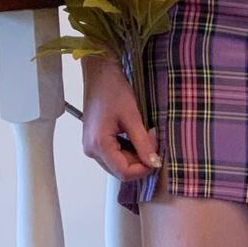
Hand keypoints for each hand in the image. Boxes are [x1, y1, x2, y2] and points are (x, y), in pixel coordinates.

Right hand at [80, 55, 160, 181]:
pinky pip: (113, 154)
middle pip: (120, 170)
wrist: (99, 74)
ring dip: (135, 154)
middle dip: (140, 160)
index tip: (157, 153)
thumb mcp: (132, 116)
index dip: (144, 168)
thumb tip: (154, 162)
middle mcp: (91, 151)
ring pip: (118, 163)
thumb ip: (143, 142)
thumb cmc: (114, 90)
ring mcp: (91, 147)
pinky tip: (134, 134)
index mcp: (99, 145)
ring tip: (145, 133)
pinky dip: (127, 149)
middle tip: (152, 137)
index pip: (124, 172)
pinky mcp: (94, 141)